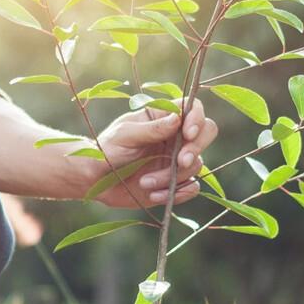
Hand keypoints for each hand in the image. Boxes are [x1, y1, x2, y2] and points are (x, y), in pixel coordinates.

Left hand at [86, 99, 217, 208]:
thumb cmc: (106, 150)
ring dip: (172, 177)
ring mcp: (177, 160)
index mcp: (163, 117)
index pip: (192, 108)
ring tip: (144, 182)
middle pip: (207, 132)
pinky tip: (154, 196)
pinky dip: (176, 194)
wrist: (96, 181)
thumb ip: (151, 129)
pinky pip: (191, 188)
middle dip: (196, 148)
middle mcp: (175, 137)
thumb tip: (178, 118)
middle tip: (180, 161)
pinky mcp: (175, 182)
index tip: (188, 133)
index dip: (197, 118)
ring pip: (195, 165)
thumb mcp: (125, 135)